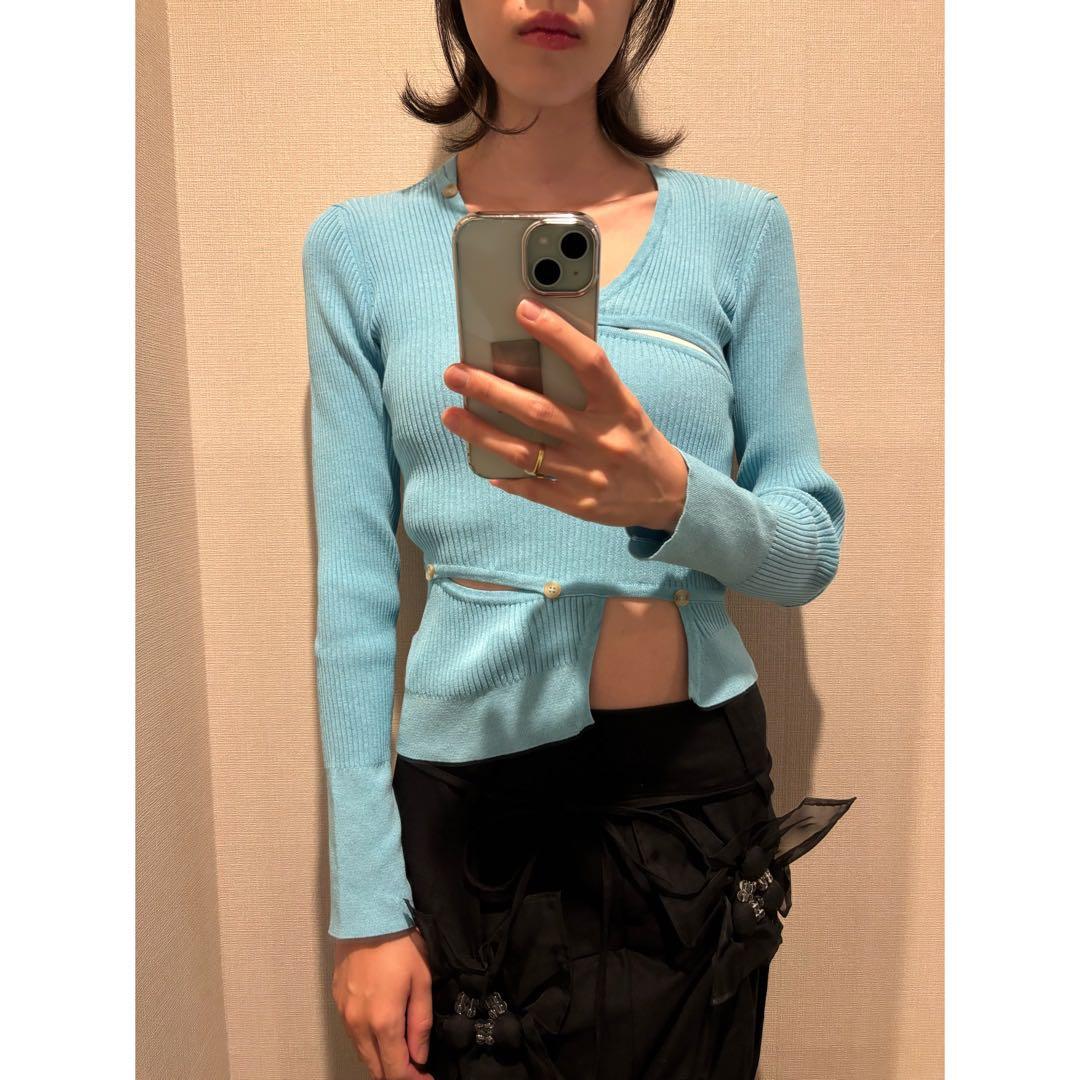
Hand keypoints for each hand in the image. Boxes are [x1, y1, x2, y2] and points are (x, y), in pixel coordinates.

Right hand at [332, 928, 432, 1079]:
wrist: (367, 915)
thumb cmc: (401, 945)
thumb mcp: (421, 981)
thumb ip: (420, 1022)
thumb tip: (420, 1056)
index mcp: (383, 1022)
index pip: (395, 1070)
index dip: (413, 1079)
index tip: (427, 1078)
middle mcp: (358, 1025)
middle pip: (375, 1068)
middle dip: (396, 1073)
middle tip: (415, 1067)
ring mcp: (344, 1014)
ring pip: (361, 1052)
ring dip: (380, 1059)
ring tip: (400, 1052)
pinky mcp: (336, 1001)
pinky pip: (352, 1033)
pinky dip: (367, 1041)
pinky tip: (380, 1032)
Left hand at [441, 297, 688, 532]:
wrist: (668, 496)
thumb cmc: (636, 439)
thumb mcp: (623, 406)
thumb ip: (586, 387)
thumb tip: (532, 360)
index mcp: (619, 406)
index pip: (588, 362)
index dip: (556, 334)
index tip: (522, 309)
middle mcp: (602, 439)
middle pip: (538, 411)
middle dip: (490, 390)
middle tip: (455, 373)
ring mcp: (588, 475)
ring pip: (524, 452)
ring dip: (481, 433)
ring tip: (451, 415)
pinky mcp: (578, 504)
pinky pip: (533, 488)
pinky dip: (505, 475)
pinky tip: (481, 463)